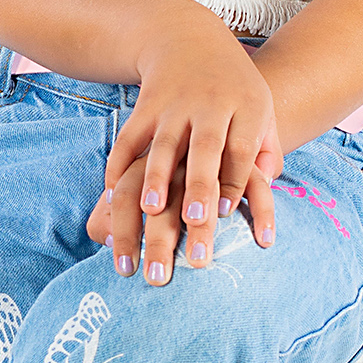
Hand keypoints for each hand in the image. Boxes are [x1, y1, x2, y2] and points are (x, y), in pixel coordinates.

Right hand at [86, 20, 282, 281]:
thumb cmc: (232, 87)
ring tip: (150, 209)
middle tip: (196, 220)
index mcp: (246, 105)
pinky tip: (115, 191)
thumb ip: (268, 151)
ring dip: (157, 177)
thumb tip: (266, 188)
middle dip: (200, 184)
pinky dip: (119, 163)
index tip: (225, 213)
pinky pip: (129, 136)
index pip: (243, 147)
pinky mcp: (145, 104)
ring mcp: (175, 103)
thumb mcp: (261, 107)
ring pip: (164, 144)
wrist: (187, 37)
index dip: (236, 181)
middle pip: (206, 147)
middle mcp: (211, 103)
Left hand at [86, 148, 277, 277]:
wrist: (214, 84)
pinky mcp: (249, 144)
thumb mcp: (136, 166)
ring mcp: (215, 143)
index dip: (122, 232)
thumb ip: (113, 203)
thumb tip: (100, 236)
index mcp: (147, 152)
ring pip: (208, 179)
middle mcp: (179, 146)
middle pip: (166, 196)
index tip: (124, 270)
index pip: (127, 193)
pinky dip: (262, 211)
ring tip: (199, 259)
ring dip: (203, 222)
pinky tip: (261, 241)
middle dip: (158, 240)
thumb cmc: (169, 148)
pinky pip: (257, 180)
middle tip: (156, 279)